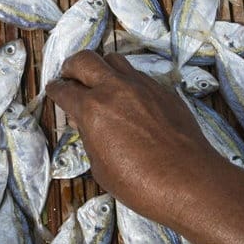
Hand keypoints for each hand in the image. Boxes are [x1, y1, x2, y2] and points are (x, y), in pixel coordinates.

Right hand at [45, 51, 233, 227]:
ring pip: (115, 60)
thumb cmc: (138, 183)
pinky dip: (128, 83)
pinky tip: (131, 101)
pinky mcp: (164, 91)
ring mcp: (142, 86)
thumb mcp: (100, 167)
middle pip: (85, 59)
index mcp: (92, 109)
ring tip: (101, 84)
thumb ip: (90, 139)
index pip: (65, 90)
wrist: (188, 180)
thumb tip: (88, 124)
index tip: (54, 90)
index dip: (55, 91)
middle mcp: (115, 89)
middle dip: (72, 67)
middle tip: (70, 77)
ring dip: (102, 69)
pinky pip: (139, 76)